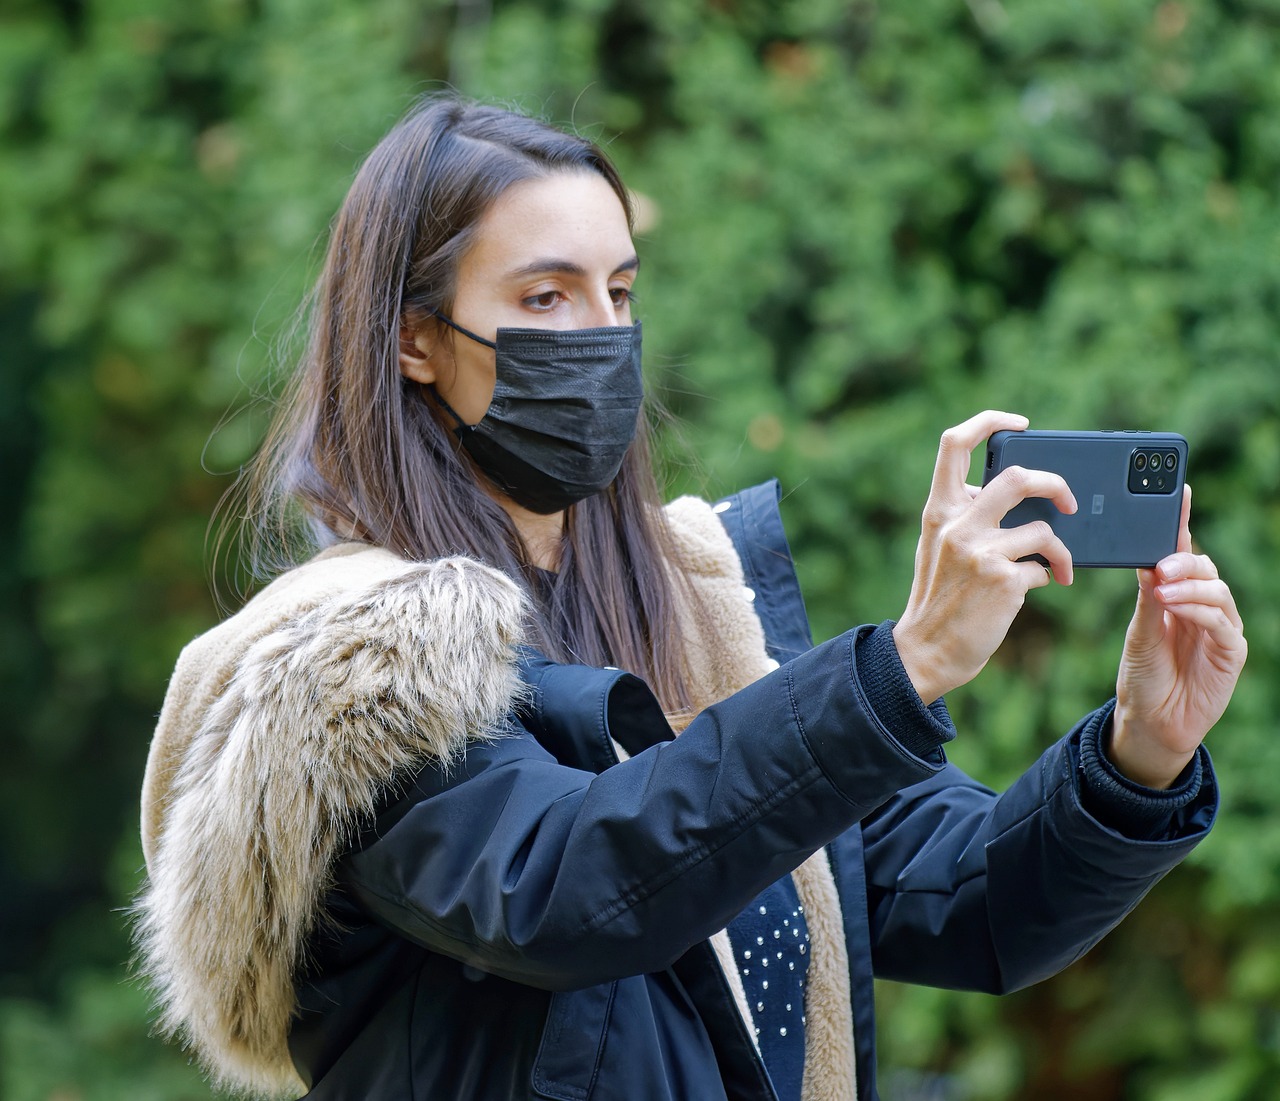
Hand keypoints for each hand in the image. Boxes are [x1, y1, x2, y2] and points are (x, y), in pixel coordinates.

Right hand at [893, 410, 1077, 704]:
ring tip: (1061, 565)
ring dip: (1061, 550)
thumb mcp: (939, 548)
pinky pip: (1044, 567)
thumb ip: (965, 518)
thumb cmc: (940, 600)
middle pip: (1018, 476)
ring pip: (1043, 528)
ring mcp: (980, 551)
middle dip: (1055, 484)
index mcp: (939, 511)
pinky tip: (1039, 588)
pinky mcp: (1003, 579)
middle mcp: (957, 524)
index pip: (954, 443)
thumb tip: (1014, 494)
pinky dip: (1049, 576)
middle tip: (1069, 503)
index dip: (990, 422)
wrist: (926, 651)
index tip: (1020, 425)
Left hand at [1110, 485, 1245, 787]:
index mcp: (1175, 595)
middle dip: (1184, 559)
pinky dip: (1199, 609)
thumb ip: (1147, 598)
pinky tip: (1178, 606)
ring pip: (1215, 590)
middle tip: (1161, 563)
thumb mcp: (1138, 632)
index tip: (1177, 490)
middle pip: (1202, 566)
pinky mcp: (1231, 651)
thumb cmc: (1142, 675)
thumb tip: (1147, 558)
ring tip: (1164, 588)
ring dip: (1190, 585)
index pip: (1179, 551)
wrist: (1149, 722)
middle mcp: (1200, 606)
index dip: (1181, 520)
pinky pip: (1221, 621)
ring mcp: (1219, 627)